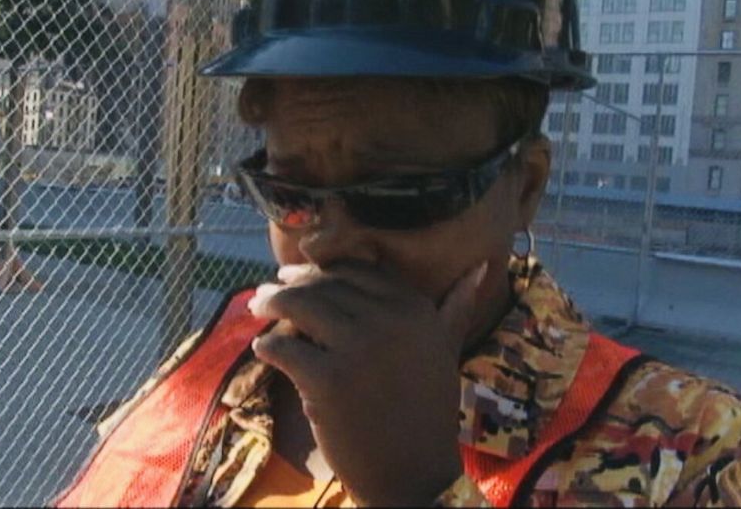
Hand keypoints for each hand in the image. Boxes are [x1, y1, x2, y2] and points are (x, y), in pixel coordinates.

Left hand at [248, 259, 489, 505]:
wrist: (415, 475)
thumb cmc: (427, 413)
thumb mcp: (445, 351)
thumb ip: (455, 308)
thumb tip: (483, 267)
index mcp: (417, 309)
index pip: (357, 272)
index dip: (323, 270)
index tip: (300, 275)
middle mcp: (390, 320)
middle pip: (325, 286)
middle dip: (291, 285)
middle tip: (268, 291)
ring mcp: (358, 349)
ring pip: (299, 307)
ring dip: (271, 304)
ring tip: (257, 307)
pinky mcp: (327, 380)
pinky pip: (283, 348)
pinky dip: (268, 346)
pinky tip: (263, 348)